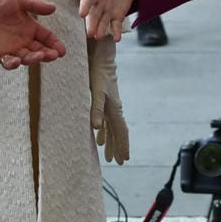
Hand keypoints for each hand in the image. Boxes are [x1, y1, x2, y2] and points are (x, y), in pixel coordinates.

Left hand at [0, 0, 67, 68]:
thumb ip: (35, 4)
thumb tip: (53, 8)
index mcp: (31, 28)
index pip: (47, 38)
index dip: (55, 44)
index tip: (61, 51)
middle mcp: (24, 40)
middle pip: (40, 51)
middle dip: (48, 54)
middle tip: (52, 55)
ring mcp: (12, 48)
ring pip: (27, 58)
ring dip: (33, 59)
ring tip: (38, 56)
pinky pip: (8, 63)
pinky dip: (12, 64)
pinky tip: (16, 61)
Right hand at [77, 0, 135, 40]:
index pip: (87, 0)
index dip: (84, 6)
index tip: (81, 14)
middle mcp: (99, 3)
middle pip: (93, 15)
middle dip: (91, 24)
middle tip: (90, 33)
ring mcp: (108, 10)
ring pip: (102, 22)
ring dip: (101, 29)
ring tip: (99, 37)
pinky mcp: (117, 15)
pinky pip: (115, 25)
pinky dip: (116, 32)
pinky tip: (117, 39)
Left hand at [89, 37, 128, 163]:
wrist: (100, 59)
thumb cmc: (98, 75)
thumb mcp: (96, 92)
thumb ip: (95, 110)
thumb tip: (96, 128)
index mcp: (115, 110)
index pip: (122, 132)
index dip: (123, 146)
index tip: (125, 159)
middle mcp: (115, 110)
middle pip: (119, 133)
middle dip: (119, 147)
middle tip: (119, 162)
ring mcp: (110, 107)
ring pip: (112, 128)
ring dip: (111, 142)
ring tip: (109, 155)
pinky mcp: (103, 102)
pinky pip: (105, 121)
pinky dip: (104, 131)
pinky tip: (100, 138)